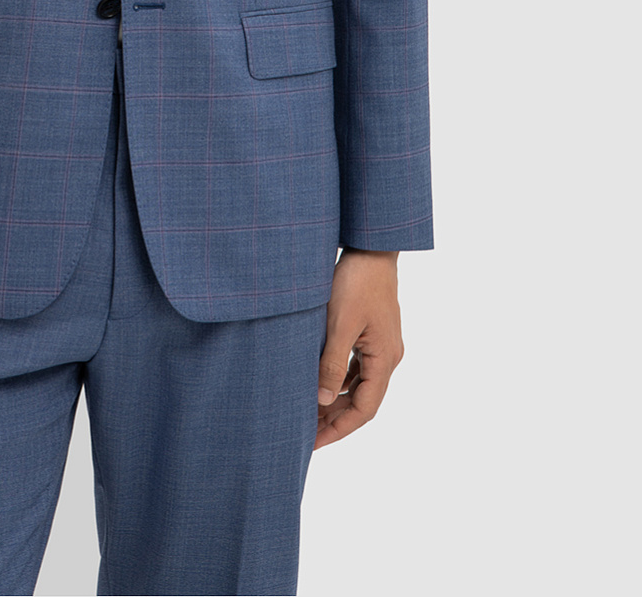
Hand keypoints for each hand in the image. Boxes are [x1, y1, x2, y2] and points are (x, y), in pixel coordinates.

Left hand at [313, 248, 402, 449]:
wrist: (371, 248)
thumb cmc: (355, 283)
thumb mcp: (339, 324)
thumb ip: (331, 363)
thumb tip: (321, 401)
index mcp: (385, 359)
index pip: (364, 410)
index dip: (338, 429)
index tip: (312, 442)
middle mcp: (388, 357)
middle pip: (362, 401)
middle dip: (334, 419)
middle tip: (303, 433)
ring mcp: (381, 345)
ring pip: (358, 385)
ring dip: (334, 400)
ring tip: (307, 412)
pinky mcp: (372, 333)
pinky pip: (356, 368)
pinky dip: (337, 379)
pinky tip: (318, 382)